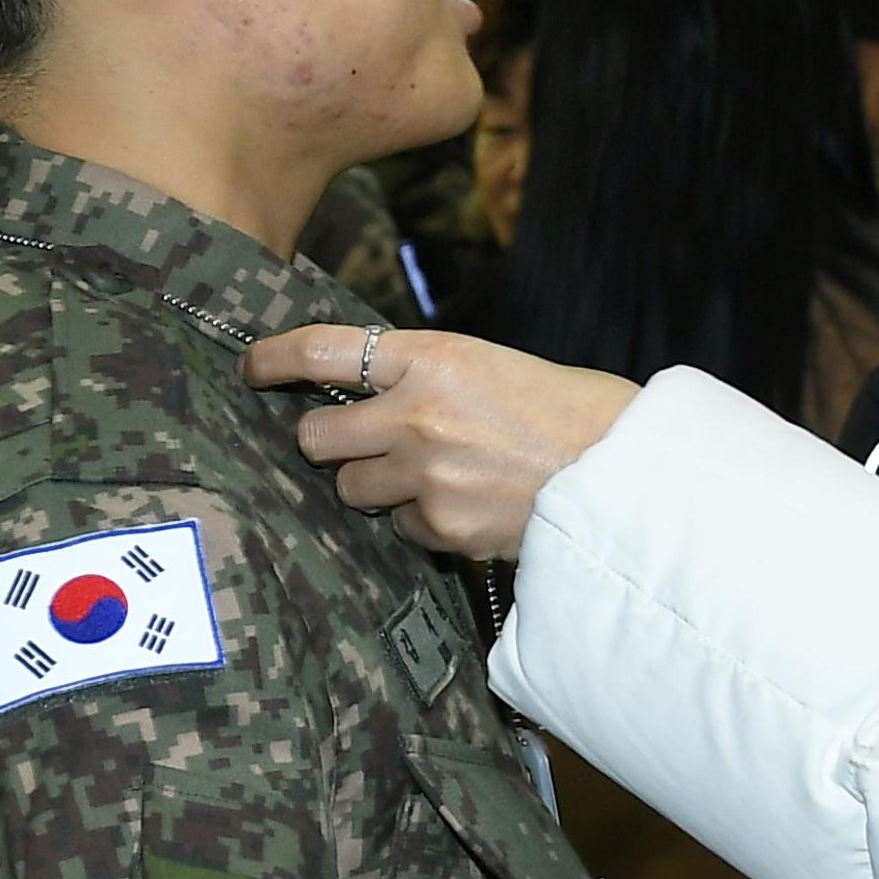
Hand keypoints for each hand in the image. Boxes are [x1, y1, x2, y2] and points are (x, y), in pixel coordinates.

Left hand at [244, 326, 636, 560]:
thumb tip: (368, 388)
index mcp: (432, 359)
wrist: (626, 475)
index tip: (252, 367)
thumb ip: (426, 375)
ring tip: (431, 475)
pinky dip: (420, 520)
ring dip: (373, 484)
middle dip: (329, 440)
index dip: (275, 359)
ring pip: (351, 488)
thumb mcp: (492, 366)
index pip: (323, 350)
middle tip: (358, 441)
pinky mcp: (442, 529)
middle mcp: (417, 415)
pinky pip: (399, 527)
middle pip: (317, 435)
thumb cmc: (570, 412)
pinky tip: (464, 505)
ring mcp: (425, 477)